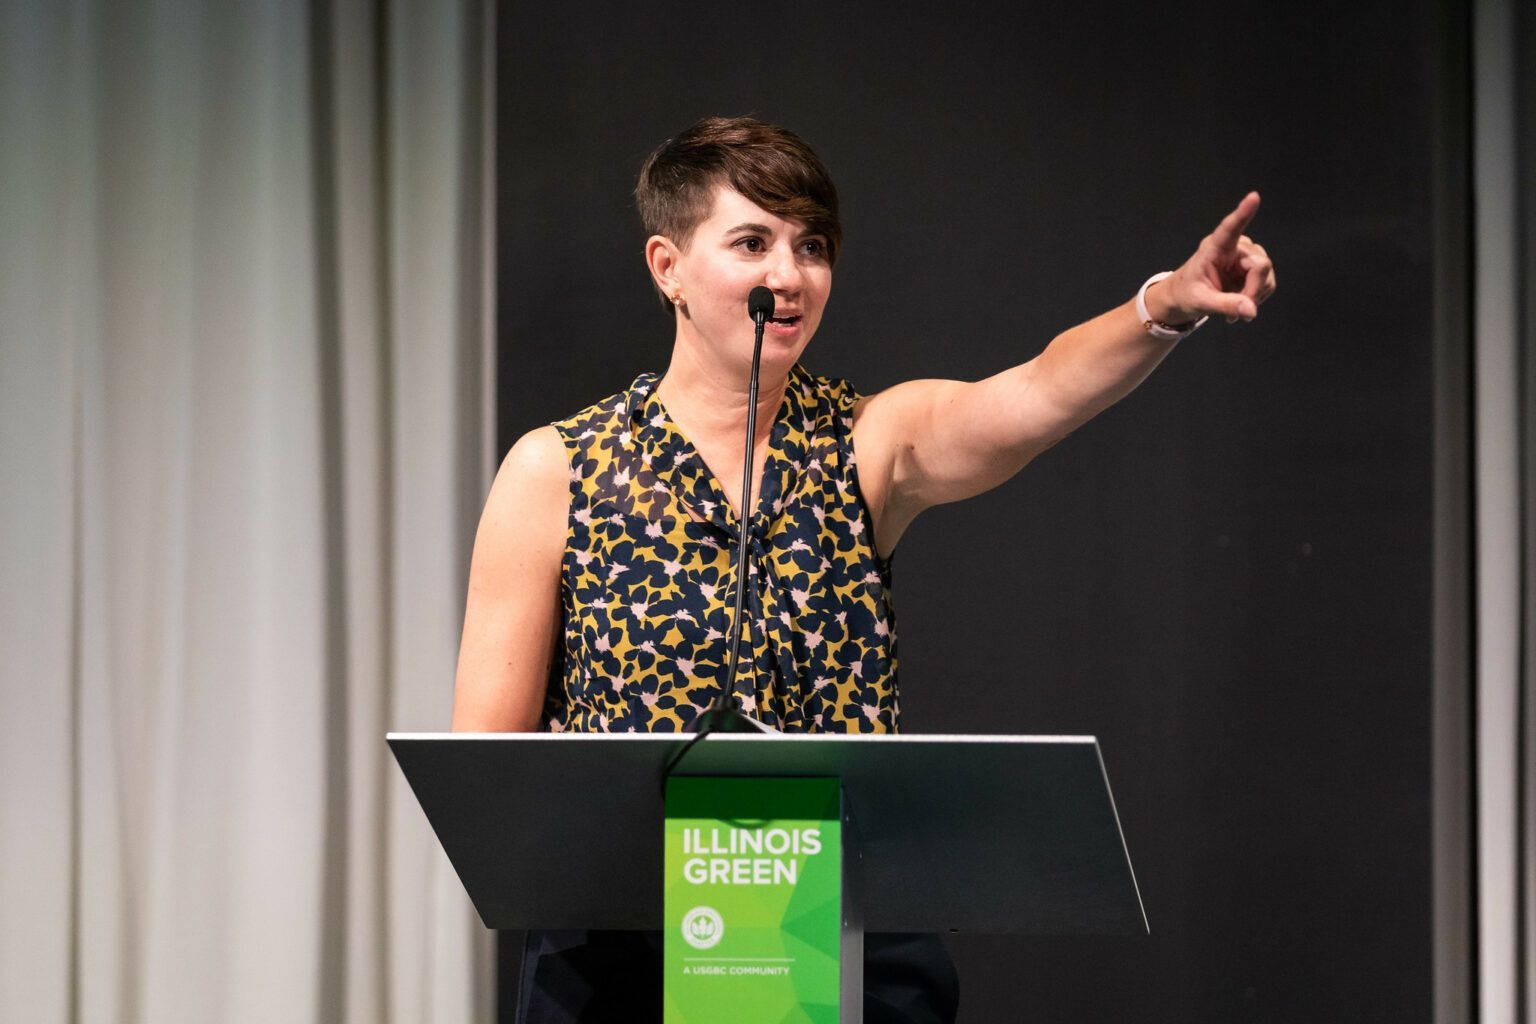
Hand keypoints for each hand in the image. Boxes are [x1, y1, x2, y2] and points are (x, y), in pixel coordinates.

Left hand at [1148, 192, 1276, 325]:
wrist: (1187, 297)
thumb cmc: (1187, 294)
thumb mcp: (1201, 302)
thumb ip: (1225, 305)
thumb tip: (1251, 311)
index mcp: (1214, 247)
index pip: (1230, 228)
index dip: (1243, 213)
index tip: (1254, 197)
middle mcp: (1234, 246)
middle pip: (1259, 265)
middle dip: (1252, 291)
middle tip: (1236, 314)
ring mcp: (1246, 255)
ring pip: (1266, 275)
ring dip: (1253, 296)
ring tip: (1232, 309)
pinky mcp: (1253, 266)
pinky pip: (1267, 283)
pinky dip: (1256, 298)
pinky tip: (1240, 303)